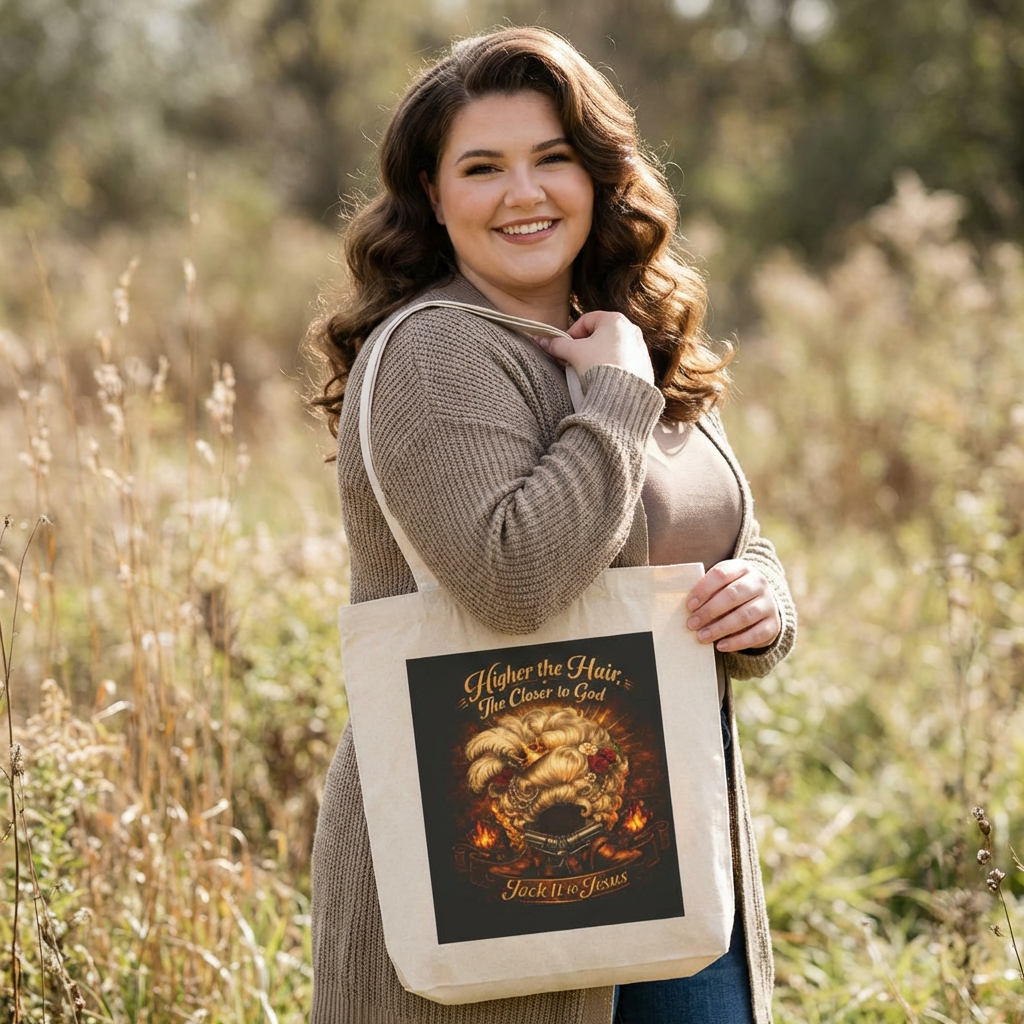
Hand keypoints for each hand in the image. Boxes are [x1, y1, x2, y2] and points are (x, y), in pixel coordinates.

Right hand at [532, 311, 654, 385]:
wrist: (622, 396)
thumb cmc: (598, 367)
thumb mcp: (573, 353)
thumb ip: (556, 345)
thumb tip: (540, 341)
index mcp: (615, 320)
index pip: (586, 321)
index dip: (571, 333)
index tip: (565, 348)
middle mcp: (632, 330)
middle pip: (600, 334)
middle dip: (585, 347)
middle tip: (575, 361)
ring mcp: (641, 348)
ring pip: (612, 349)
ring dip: (598, 357)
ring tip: (589, 372)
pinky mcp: (645, 366)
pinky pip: (624, 362)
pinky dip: (613, 367)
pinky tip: (605, 380)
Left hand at [686, 559, 781, 652]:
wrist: (761, 605)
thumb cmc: (730, 594)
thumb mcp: (720, 586)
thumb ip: (706, 591)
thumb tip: (688, 608)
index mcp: (742, 568)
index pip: (721, 574)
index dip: (703, 589)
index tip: (689, 606)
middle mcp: (759, 582)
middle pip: (733, 595)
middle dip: (709, 611)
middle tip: (692, 624)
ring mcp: (769, 603)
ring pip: (745, 615)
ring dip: (720, 628)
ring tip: (702, 636)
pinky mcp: (773, 624)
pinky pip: (756, 634)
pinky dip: (736, 642)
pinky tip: (720, 646)